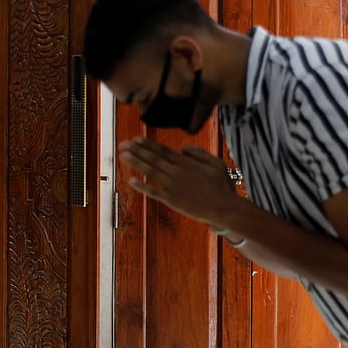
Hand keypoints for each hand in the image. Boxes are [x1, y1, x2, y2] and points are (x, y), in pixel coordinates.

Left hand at [118, 136, 242, 226]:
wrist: (225, 208)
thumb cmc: (223, 186)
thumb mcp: (216, 163)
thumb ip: (200, 153)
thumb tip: (183, 147)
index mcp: (187, 163)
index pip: (163, 150)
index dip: (148, 144)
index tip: (135, 139)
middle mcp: (177, 172)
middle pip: (154, 158)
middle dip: (137, 150)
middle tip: (123, 144)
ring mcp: (173, 186)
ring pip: (151, 172)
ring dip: (135, 163)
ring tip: (122, 155)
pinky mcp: (172, 200)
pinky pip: (154, 192)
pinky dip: (142, 186)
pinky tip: (130, 180)